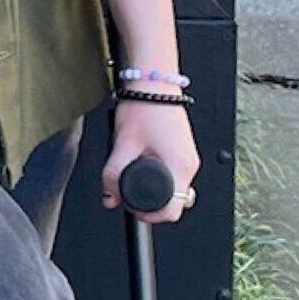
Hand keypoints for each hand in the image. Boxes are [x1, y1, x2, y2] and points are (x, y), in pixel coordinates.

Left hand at [101, 98, 198, 223]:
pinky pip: (175, 173)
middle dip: (150, 202)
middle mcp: (189, 165)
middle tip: (130, 190)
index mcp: (179, 166)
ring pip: (174, 188)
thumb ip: (113, 175)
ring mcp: (189, 158)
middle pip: (174, 202)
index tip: (133, 209)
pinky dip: (160, 175)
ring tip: (136, 171)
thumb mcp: (122, 144)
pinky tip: (146, 163)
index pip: (171, 211)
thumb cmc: (143, 107)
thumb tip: (109, 198)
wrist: (154, 83)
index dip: (150, 215)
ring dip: (155, 188)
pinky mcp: (185, 151)